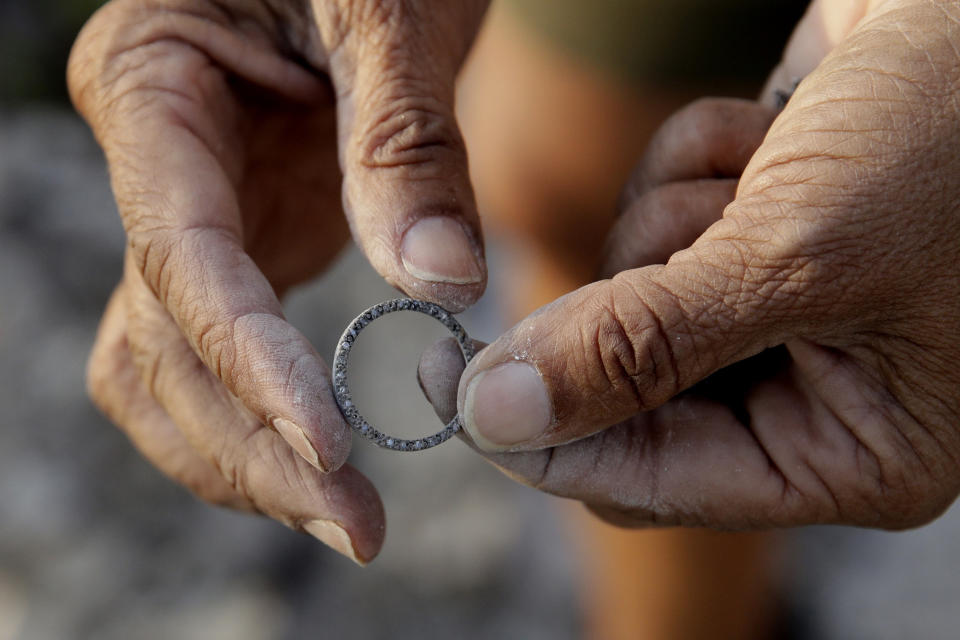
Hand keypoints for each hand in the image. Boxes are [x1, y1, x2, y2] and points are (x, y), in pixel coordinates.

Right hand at [70, 0, 488, 562]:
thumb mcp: (389, 8)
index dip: (247, 360)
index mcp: (151, 86)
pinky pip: (219, 353)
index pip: (181, 254)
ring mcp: (196, 212)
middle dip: (250, 443)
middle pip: (164, 339)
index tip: (327, 444)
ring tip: (341, 517)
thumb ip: (403, 139)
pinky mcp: (245, 241)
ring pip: (167, 367)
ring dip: (241, 455)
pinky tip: (321, 463)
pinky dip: (258, 418)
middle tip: (353, 523)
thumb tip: (440, 283)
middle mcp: (154, 165)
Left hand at [421, 0, 959, 529]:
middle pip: (626, 394)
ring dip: (678, 214)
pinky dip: (695, 160)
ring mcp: (774, 310)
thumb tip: (495, 418)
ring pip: (627, 296)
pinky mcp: (746, 230)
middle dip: (637, 301)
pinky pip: (654, 213)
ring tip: (778, 166)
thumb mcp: (792, 259)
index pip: (647, 482)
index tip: (445, 383)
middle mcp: (809, 396)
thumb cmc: (949, 140)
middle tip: (677, 238)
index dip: (540, 439)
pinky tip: (777, 130)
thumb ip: (637, 351)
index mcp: (850, 452)